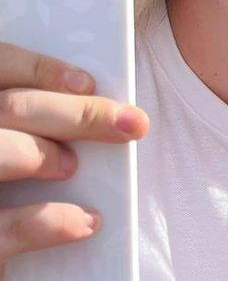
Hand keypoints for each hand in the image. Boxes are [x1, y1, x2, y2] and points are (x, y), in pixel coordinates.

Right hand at [0, 43, 148, 264]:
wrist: (4, 246)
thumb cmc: (13, 187)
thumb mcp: (17, 137)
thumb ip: (37, 120)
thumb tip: (105, 111)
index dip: (39, 69)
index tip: (87, 83)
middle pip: (10, 107)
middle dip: (77, 114)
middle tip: (129, 125)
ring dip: (45, 154)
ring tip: (71, 167)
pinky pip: (4, 228)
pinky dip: (51, 222)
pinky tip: (86, 222)